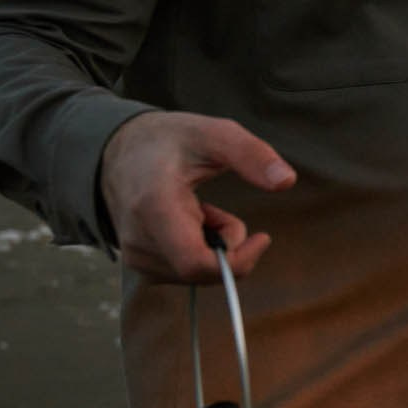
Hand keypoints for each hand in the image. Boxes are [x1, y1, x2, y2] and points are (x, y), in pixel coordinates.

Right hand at [98, 111, 295, 282]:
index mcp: (154, 207)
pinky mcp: (139, 263)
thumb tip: (287, 180)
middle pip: (203, 270)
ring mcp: (135, 256)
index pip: (196, 263)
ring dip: (214, 246)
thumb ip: (250, 154)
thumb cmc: (170, 140)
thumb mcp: (213, 134)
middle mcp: (139, 239)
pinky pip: (185, 272)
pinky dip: (199, 250)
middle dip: (228, 245)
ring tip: (201, 210)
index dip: (237, 261)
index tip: (262, 237)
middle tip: (219, 211)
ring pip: (197, 274)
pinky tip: (187, 222)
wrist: (120, 150)